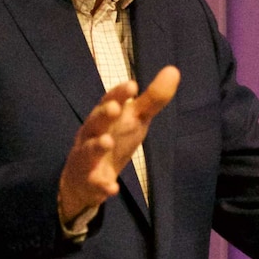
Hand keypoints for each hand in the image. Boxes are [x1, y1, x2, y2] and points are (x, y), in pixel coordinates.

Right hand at [57, 65, 179, 223]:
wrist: (85, 178)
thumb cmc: (114, 138)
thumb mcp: (135, 119)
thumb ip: (153, 98)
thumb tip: (173, 70)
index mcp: (105, 116)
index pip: (110, 100)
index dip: (119, 93)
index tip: (133, 85)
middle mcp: (92, 134)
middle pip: (95, 121)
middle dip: (103, 114)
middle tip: (115, 108)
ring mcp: (88, 158)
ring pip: (88, 151)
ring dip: (97, 146)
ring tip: (107, 142)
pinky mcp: (89, 182)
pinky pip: (94, 184)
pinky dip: (102, 185)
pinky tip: (113, 188)